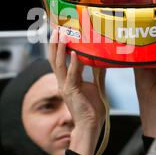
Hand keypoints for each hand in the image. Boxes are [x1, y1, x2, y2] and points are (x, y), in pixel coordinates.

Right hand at [48, 29, 105, 154]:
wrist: (90, 126)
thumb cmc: (92, 109)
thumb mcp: (97, 86)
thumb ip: (97, 73)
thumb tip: (102, 59)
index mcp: (67, 80)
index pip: (59, 60)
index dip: (58, 46)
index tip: (60, 32)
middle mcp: (63, 82)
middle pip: (54, 59)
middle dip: (54, 43)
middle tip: (56, 28)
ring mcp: (65, 86)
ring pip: (58, 64)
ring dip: (60, 48)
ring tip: (62, 34)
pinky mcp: (71, 91)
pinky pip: (71, 75)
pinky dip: (73, 63)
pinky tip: (74, 52)